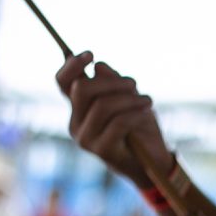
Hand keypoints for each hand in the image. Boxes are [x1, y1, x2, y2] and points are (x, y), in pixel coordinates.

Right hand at [56, 52, 170, 183]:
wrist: (153, 161)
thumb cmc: (139, 127)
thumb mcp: (129, 98)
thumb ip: (112, 82)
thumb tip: (98, 66)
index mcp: (78, 107)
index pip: (63, 82)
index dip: (72, 65)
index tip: (90, 54)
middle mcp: (75, 122)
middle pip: (82, 89)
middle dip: (111, 81)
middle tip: (133, 84)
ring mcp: (85, 138)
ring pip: (103, 105)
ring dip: (130, 98)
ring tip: (147, 101)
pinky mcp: (100, 150)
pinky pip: (118, 122)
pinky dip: (135, 113)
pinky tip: (147, 111)